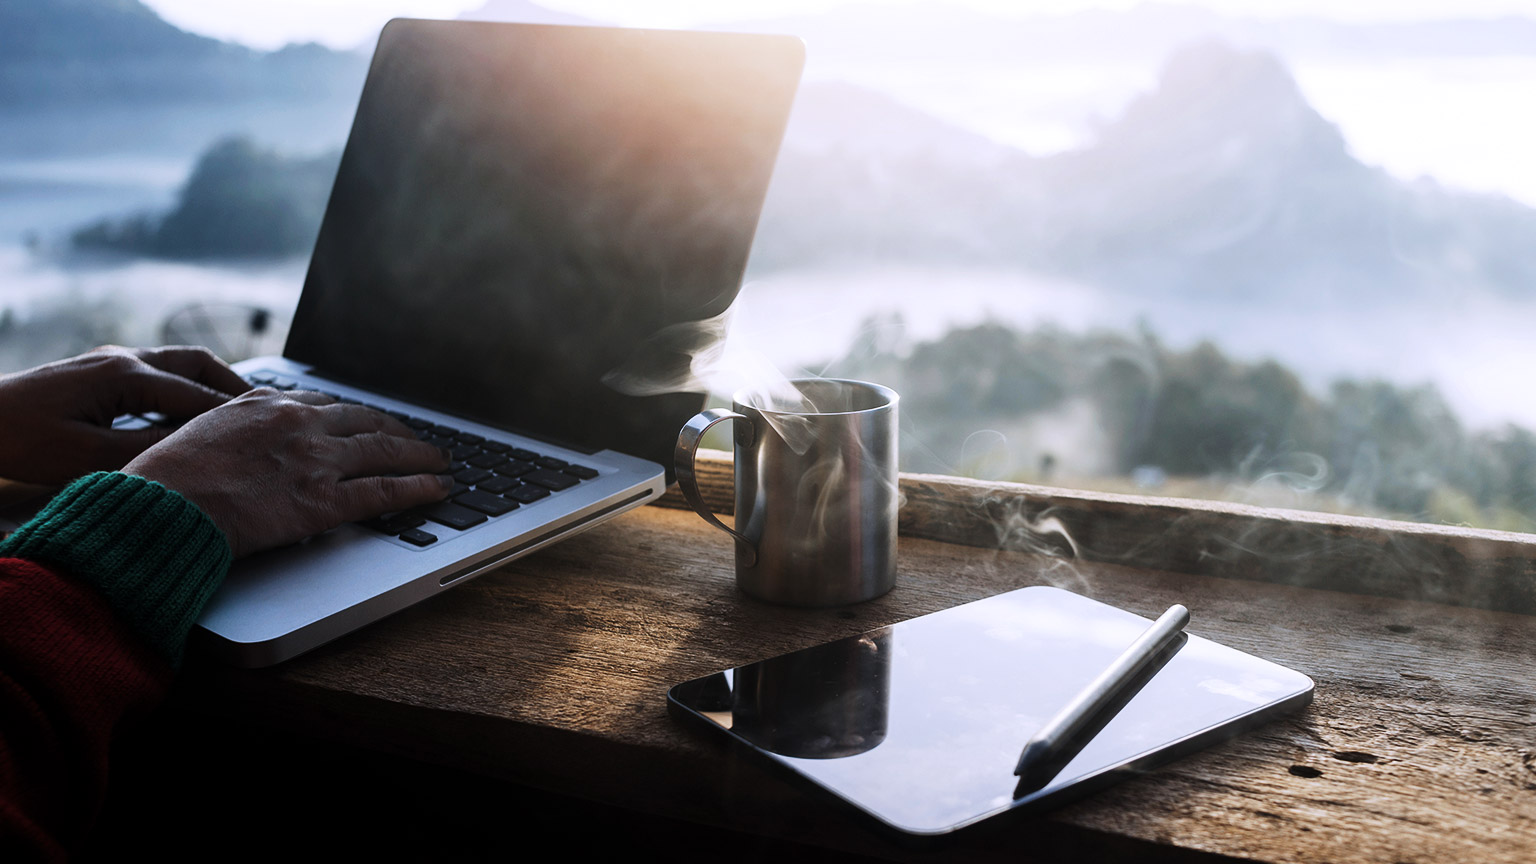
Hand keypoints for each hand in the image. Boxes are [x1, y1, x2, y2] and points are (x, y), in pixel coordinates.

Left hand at [0, 345, 251, 483]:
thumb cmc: (20, 440)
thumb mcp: (88, 456)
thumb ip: (148, 448)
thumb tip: (196, 448)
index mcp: (125, 375)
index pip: (197, 396)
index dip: (234, 415)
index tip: (268, 430)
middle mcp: (122, 358)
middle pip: (196, 363)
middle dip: (234, 385)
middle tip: (265, 410)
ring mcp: (109, 360)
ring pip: (178, 363)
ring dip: (210, 383)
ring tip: (236, 410)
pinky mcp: (97, 370)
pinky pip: (156, 371)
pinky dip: (183, 387)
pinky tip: (188, 412)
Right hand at [124, 389, 452, 557]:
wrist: (162, 507)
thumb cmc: (166, 479)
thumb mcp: (200, 432)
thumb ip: (236, 428)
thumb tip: (250, 438)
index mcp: (265, 405)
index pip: (324, 403)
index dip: (354, 415)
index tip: (368, 421)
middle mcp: (298, 424)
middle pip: (365, 421)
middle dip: (397, 429)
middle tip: (417, 438)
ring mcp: (316, 460)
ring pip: (385, 450)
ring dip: (421, 455)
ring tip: (441, 460)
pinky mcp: (325, 500)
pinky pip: (386, 490)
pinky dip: (419, 488)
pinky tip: (438, 489)